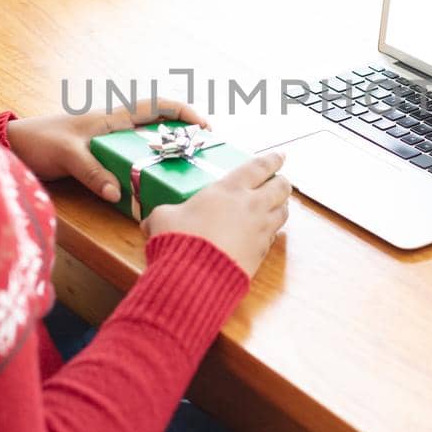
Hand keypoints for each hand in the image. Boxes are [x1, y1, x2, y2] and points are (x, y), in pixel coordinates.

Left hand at [5, 100, 209, 202]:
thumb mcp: (67, 154)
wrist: (14, 146)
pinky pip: (132, 159)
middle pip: (160, 124)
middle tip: (203, 156)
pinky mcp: (100, 155)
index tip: (206, 130)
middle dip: (184, 136)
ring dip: (166, 153)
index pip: (158, 106)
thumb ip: (91, 172)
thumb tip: (116, 193)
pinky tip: (150, 185)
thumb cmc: (39, 140)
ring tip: (183, 172)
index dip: (185, 113)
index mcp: (113, 116)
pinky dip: (146, 168)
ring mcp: (108, 140)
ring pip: (147, 143)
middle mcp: (115, 126)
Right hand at [143, 152, 290, 277]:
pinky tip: (264, 232)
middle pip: (280, 187)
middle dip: (282, 181)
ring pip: (283, 211)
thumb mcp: (163, 218)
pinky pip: (273, 236)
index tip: (281, 155)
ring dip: (281, 206)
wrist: (194, 276)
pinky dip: (272, 231)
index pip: (259, 167)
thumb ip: (164, 214)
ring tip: (276, 205)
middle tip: (279, 181)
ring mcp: (260, 229)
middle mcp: (251, 205)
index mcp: (229, 189)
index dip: (272, 159)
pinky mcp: (261, 253)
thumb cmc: (178, 240)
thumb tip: (149, 223)